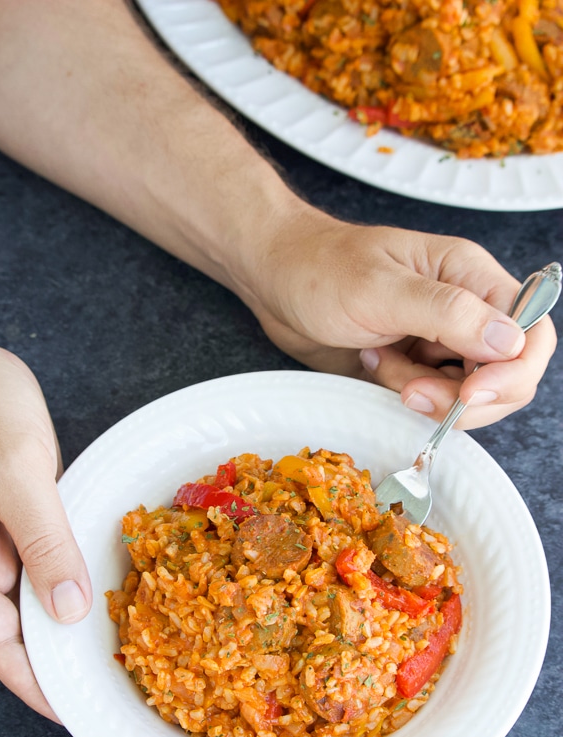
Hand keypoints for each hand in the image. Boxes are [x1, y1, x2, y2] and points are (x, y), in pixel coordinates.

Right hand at [0, 325, 90, 719]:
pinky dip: (71, 577)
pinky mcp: (17, 517)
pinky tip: (106, 588)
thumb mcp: (12, 468)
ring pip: (33, 598)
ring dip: (70, 622)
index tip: (78, 711)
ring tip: (121, 645)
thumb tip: (67, 610)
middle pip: (17, 628)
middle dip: (60, 659)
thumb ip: (41, 539)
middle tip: (116, 682)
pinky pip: (44, 559)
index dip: (36, 683)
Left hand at [246, 207, 556, 428]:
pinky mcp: (414, 365)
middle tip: (411, 390)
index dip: (513, 371)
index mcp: (469, 276)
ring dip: (429, 396)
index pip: (530, 331)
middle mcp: (465, 310)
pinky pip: (433, 399)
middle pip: (507, 374)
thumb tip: (509, 340)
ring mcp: (440, 341)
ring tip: (383, 366)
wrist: (274, 282)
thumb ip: (447, 313)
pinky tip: (376, 367)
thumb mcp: (380, 288)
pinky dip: (407, 396)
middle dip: (465, 396)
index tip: (470, 394)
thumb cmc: (319, 269)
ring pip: (470, 394)